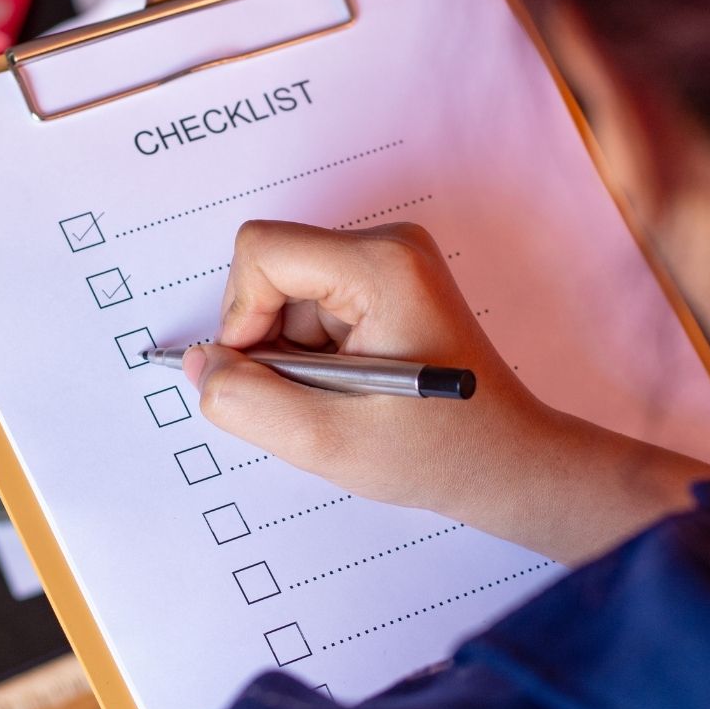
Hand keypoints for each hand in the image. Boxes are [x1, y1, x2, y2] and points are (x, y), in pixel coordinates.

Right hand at [185, 221, 709, 563]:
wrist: (509, 463)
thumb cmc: (440, 452)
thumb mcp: (326, 442)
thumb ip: (246, 400)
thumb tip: (199, 364)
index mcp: (381, 264)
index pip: (260, 252)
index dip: (242, 317)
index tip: (267, 374)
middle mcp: (388, 245)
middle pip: (271, 269)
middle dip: (270, 339)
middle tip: (314, 396)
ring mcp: (391, 261)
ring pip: (286, 292)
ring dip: (293, 352)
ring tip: (344, 398)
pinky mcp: (387, 283)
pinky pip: (311, 304)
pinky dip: (312, 352)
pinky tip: (353, 388)